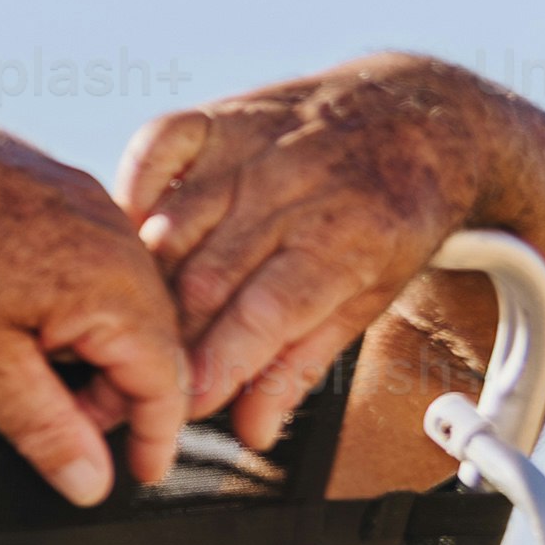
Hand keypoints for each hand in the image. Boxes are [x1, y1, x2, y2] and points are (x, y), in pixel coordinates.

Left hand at [0, 122, 191, 504]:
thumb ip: (47, 431)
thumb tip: (93, 485)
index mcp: (117, 288)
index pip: (168, 381)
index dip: (157, 437)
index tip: (142, 473)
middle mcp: (122, 241)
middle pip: (156, 339)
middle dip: (120, 393)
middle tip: (67, 426)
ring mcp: (98, 207)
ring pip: (130, 300)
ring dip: (99, 348)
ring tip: (38, 372)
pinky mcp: (70, 190)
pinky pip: (102, 261)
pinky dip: (83, 303)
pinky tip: (30, 319)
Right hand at [118, 55, 544, 452]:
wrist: (422, 114)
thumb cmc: (396, 217)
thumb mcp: (372, 297)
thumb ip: (303, 363)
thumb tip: (251, 430)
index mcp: (346, 240)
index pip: (267, 312)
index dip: (219, 363)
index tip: (182, 406)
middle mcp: (294, 190)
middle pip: (208, 279)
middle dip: (168, 342)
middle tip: (133, 387)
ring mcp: (253, 149)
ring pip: (172, 226)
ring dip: (140, 285)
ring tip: (121, 329)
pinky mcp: (221, 117)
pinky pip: (155, 148)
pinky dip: (131, 191)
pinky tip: (125, 238)